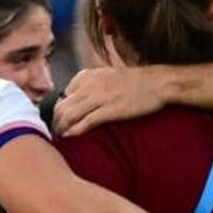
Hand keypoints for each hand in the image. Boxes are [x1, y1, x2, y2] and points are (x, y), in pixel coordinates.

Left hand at [54, 63, 168, 137]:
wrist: (157, 83)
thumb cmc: (134, 82)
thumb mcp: (105, 75)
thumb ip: (89, 84)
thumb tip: (73, 97)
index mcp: (86, 76)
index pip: (63, 96)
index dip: (58, 112)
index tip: (58, 122)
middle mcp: (90, 85)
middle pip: (62, 106)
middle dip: (55, 122)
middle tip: (54, 133)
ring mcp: (100, 97)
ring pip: (69, 114)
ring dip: (61, 128)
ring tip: (60, 137)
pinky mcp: (111, 109)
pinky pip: (86, 122)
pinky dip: (75, 130)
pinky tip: (70, 136)